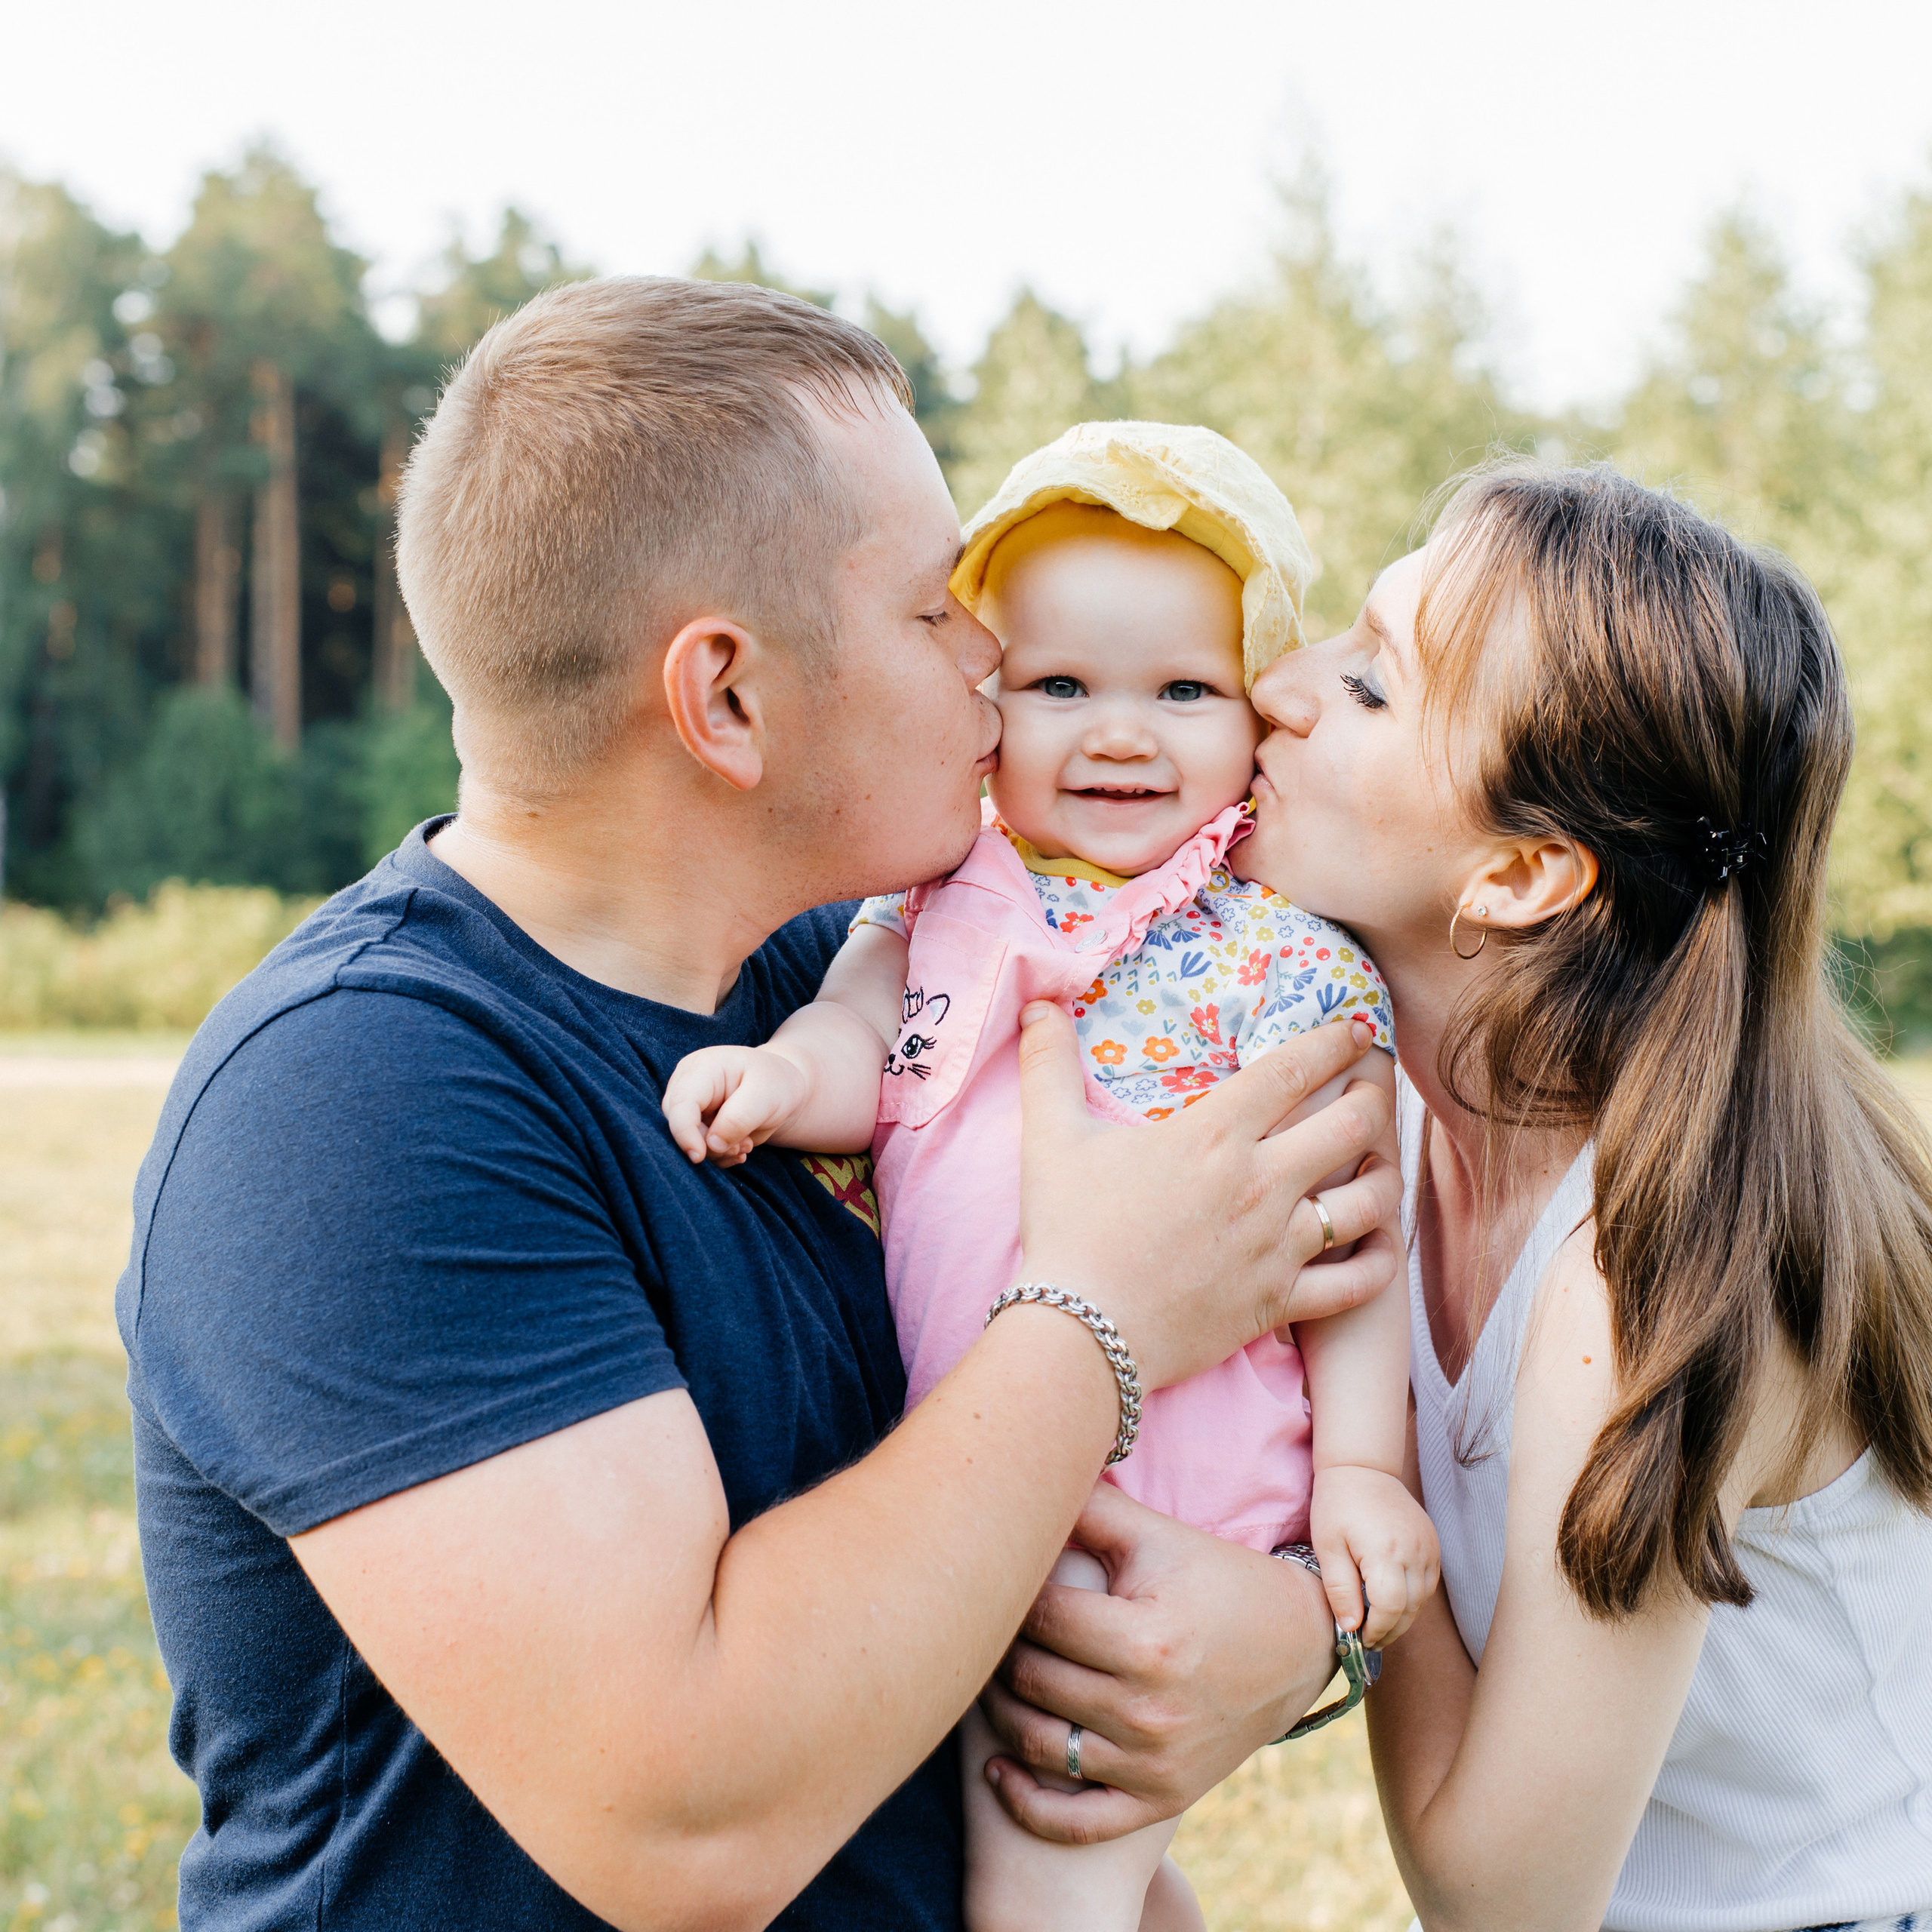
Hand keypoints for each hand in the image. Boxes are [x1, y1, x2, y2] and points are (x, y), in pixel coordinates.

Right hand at [660, 1044, 808, 1165]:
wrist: (782, 1088)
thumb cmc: (774, 1083)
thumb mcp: (766, 1095)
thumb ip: (739, 1118)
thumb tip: (712, 1144)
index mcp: (701, 1068)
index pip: (680, 1103)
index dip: (684, 1132)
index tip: (699, 1156)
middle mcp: (687, 1085)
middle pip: (678, 1125)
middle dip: (709, 1145)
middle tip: (743, 1146)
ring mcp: (690, 1106)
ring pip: (687, 1141)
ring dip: (719, 1152)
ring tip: (747, 1143)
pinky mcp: (696, 1124)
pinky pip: (699, 1149)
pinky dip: (720, 1156)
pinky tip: (741, 1146)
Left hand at [976, 1483, 1339, 1844]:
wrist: (1298, 1649)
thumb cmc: (1219, 1581)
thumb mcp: (1160, 1537)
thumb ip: (1091, 1509)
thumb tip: (1026, 1469)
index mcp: (1145, 1640)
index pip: (1041, 1620)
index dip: (1009, 1596)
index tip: (998, 1579)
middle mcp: (1147, 1709)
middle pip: (1032, 1681)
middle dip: (999, 1649)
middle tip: (985, 1625)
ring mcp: (1153, 1763)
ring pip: (1040, 1745)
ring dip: (1000, 1714)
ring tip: (986, 1679)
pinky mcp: (1160, 1798)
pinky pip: (1077, 1821)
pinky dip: (1029, 1803)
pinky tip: (998, 1771)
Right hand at [1015, 1003, 1400, 1391]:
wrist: (1079, 1333)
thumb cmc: (1068, 1230)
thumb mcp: (1051, 1138)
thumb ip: (1049, 1065)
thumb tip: (1036, 1007)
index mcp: (1213, 1134)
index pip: (1293, 1069)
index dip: (1335, 1041)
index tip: (1358, 1029)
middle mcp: (1259, 1182)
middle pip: (1351, 1124)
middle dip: (1374, 1097)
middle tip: (1375, 1089)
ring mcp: (1277, 1246)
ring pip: (1369, 1200)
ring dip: (1385, 1172)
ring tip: (1382, 1160)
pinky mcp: (1281, 1301)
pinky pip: (1358, 1281)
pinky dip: (1381, 1260)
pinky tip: (1382, 1244)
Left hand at [1310, 1464, 1439, 1646]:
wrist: (1363, 1468)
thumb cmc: (1338, 1505)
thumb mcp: (1327, 1547)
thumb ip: (1340, 1590)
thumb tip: (1350, 1628)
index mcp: (1385, 1551)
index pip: (1390, 1608)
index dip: (1377, 1630)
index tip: (1360, 1638)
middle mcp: (1414, 1551)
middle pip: (1410, 1609)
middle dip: (1390, 1631)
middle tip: (1368, 1639)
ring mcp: (1429, 1547)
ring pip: (1423, 1600)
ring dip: (1403, 1618)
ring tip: (1379, 1624)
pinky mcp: (1433, 1544)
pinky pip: (1429, 1583)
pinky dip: (1413, 1598)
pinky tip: (1393, 1601)